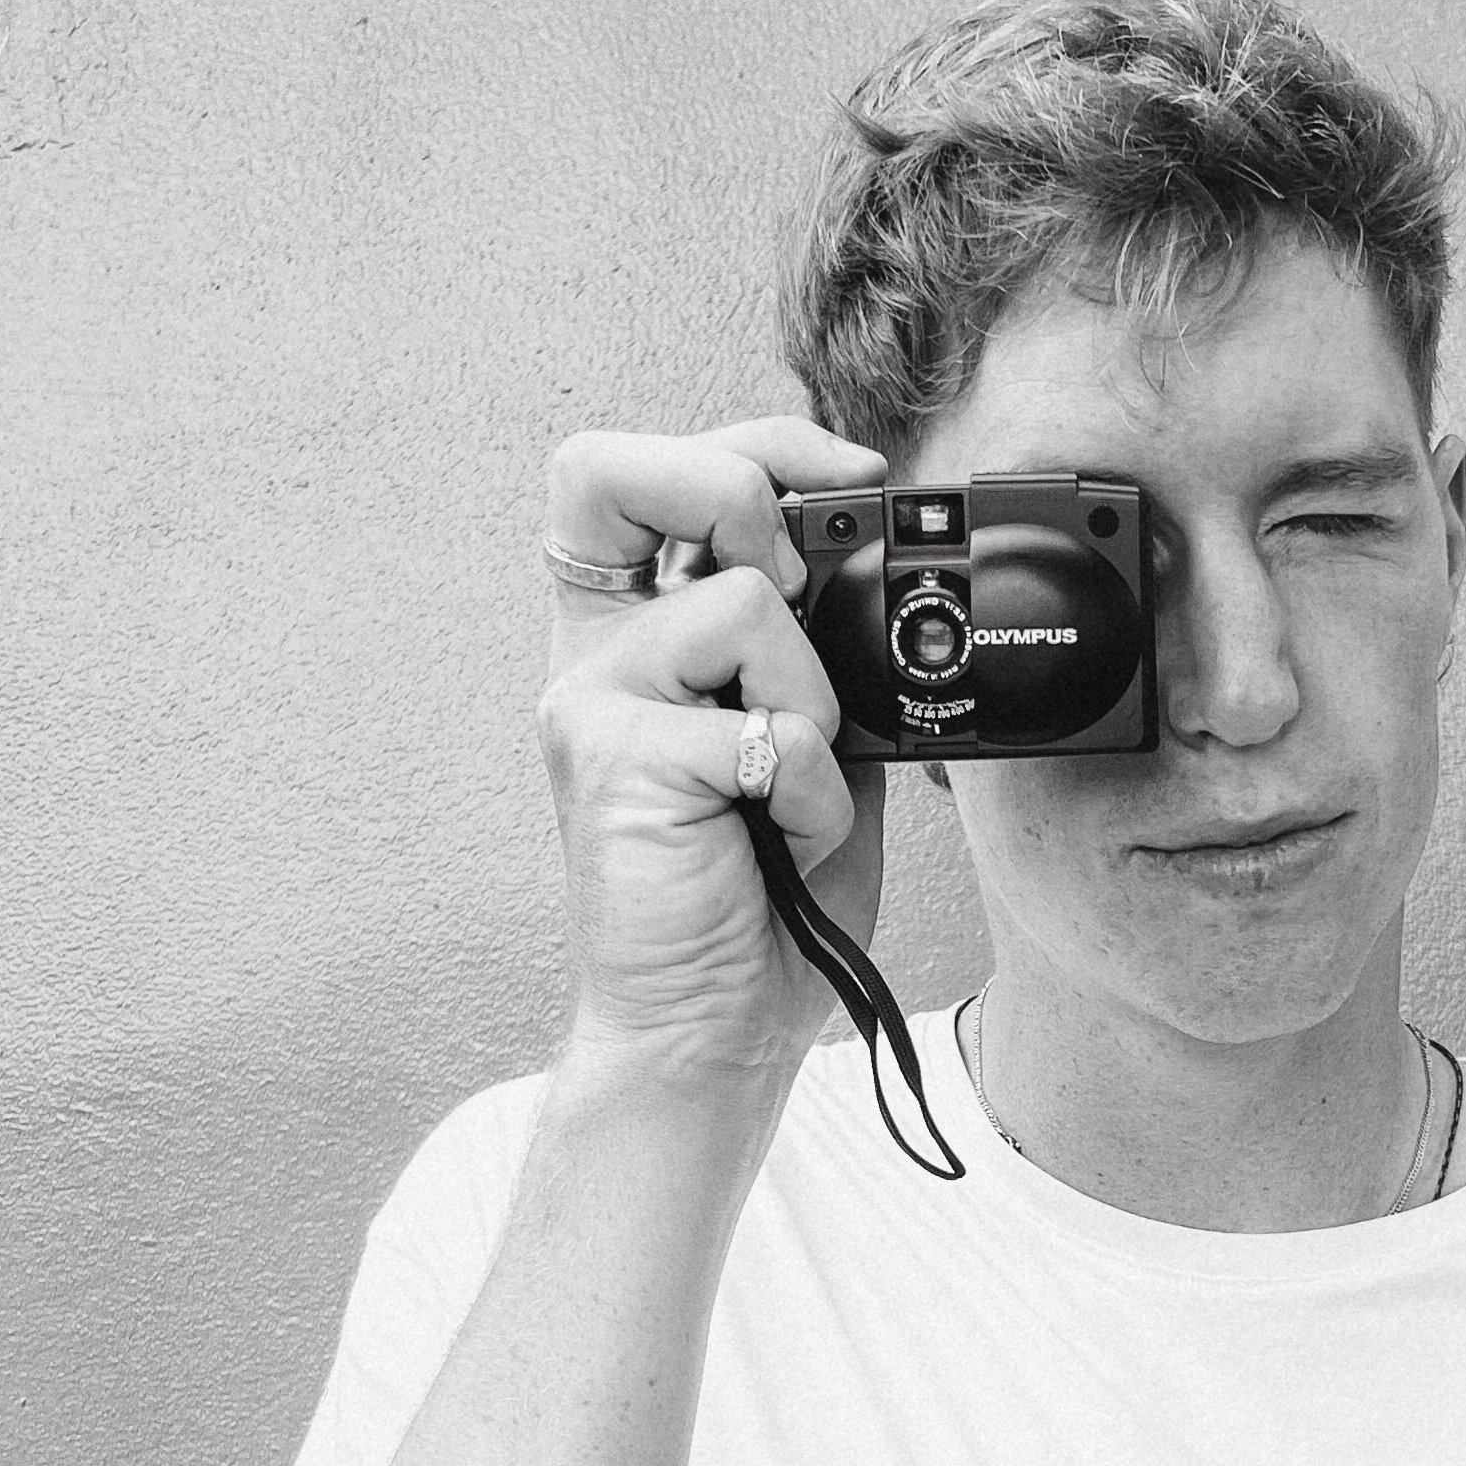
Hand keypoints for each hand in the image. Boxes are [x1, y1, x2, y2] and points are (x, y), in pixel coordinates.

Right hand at [537, 421, 888, 1083]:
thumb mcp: (808, 735)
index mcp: (634, 629)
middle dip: (738, 491)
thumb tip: (874, 556)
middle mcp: (594, 652)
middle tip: (799, 588)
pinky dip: (812, 789)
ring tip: (791, 789)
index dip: (751, 442)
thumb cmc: (762, 892)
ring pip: (744, 601)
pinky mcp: (612, 761)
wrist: (717, 1024)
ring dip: (814, 700)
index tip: (850, 481)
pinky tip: (781, 841)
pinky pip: (767, 723)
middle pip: (612, 465)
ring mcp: (590, 702)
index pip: (643, 469)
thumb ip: (813, 643)